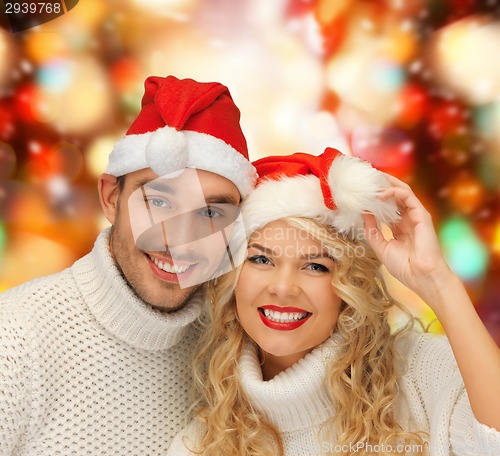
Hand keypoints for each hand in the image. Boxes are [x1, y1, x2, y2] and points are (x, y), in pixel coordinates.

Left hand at [362, 174, 452, 302]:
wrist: (421, 277)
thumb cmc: (404, 267)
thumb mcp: (381, 246)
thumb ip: (371, 229)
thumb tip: (362, 213)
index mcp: (399, 227)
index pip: (387, 206)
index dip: (374, 198)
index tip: (361, 190)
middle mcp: (408, 219)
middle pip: (394, 195)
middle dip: (382, 184)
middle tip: (367, 175)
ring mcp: (416, 216)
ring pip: (402, 192)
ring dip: (387, 183)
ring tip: (372, 178)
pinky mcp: (422, 216)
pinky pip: (408, 197)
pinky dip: (394, 192)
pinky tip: (381, 194)